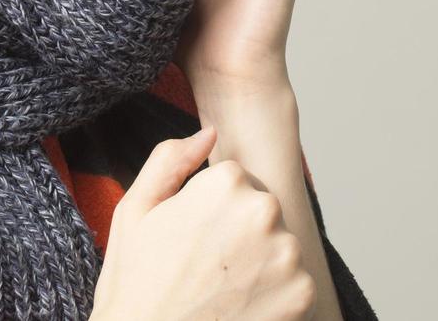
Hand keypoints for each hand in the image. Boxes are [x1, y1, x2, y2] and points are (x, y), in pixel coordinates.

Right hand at [89, 125, 316, 320]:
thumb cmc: (136, 286)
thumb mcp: (135, 211)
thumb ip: (170, 160)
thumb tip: (209, 134)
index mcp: (225, 184)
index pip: (236, 181)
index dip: (211, 211)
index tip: (193, 240)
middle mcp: (264, 211)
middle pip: (261, 210)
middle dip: (239, 233)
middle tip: (205, 267)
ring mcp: (287, 254)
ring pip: (279, 245)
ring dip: (259, 263)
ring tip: (221, 289)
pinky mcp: (302, 293)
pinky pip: (294, 281)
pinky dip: (274, 295)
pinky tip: (241, 308)